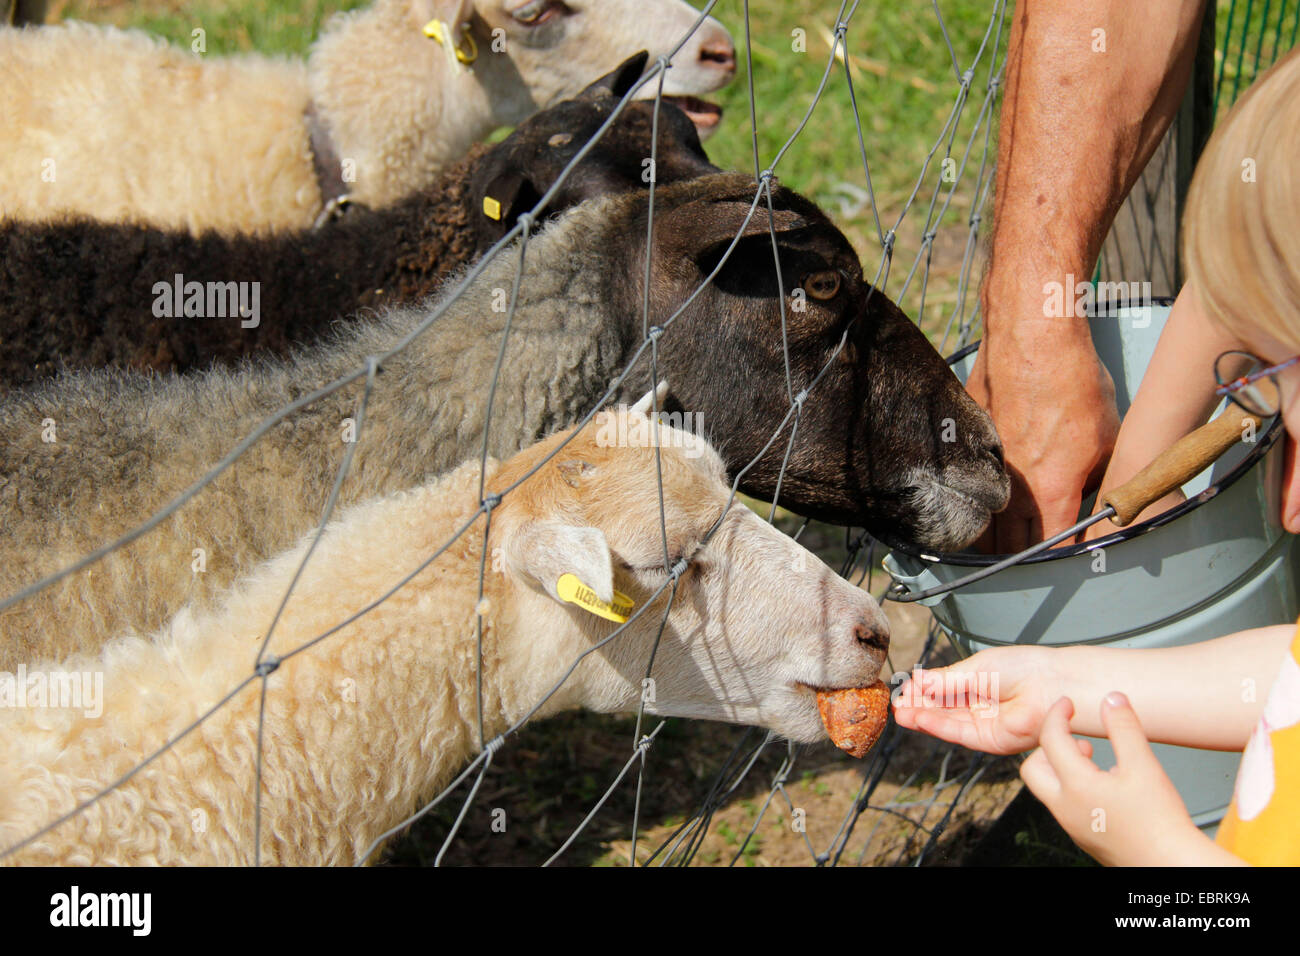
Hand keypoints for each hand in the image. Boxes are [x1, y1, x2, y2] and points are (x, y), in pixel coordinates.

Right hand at [893, 646, 1064, 754]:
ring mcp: (983, 723)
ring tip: (900, 713)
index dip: (922, 689)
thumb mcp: (977, 669)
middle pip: (941, 708)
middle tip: (896, 704)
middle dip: (918, 706)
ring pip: (946, 722)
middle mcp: (978, 704)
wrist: (1051, 684)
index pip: (942, 688)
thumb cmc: (1024, 668)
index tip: (903, 687)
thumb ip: (947, 680)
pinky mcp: (990, 740)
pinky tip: (920, 718)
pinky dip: (938, 726)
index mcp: (977, 683)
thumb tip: (919, 679)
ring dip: (922, 718)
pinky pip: (959, 734)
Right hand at [966, 324, 1118, 552]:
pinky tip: (987, 507)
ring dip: (996, 544)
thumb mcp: (1109, 437)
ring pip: (985, 527)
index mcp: (1051, 493)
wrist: (1032, 338)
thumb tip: (1097, 497)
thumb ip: (1101, 479)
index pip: (1054, 549)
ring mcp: (987, 468)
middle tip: (1035, 569)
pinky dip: (979, 507)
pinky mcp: (971, 446)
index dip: (1063, 564)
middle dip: (1025, 563)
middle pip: (1012, 549)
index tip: (1070, 568)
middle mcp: (1013, 489)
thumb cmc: (1074, 382)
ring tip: (1007, 551)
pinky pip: (972, 490)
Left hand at [1020, 693, 1209, 866]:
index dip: (1056, 714)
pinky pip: (1065, 805)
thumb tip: (1112, 700)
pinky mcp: (1084, 836)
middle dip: (1048, 746)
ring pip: (1048, 788)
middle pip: (1032, 768)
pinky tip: (1107, 785)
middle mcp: (1065, 808)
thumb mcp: (1144, 765)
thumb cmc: (1160, 824)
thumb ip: (1125, 728)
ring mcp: (1072, 825)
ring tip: (1095, 759)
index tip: (1067, 704)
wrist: (1171, 865)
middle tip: (1075, 736)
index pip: (1050, 739)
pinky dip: (1074, 786)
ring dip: (1062, 766)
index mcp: (1075, 786)